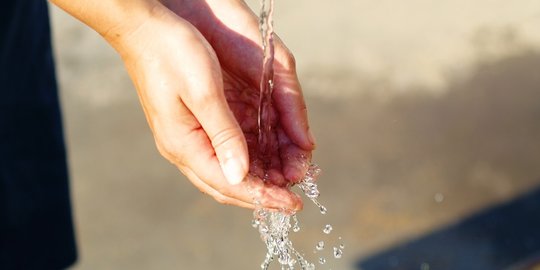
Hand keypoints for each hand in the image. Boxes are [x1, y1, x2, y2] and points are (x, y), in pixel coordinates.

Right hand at [52, 0, 314, 210]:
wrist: (143, 28)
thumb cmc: (172, 53)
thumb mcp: (204, 92)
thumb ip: (224, 135)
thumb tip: (241, 175)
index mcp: (184, 144)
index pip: (229, 184)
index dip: (263, 197)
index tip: (292, 205)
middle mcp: (183, 147)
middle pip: (226, 185)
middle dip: (262, 195)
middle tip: (293, 200)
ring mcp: (185, 137)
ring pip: (225, 171)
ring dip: (256, 179)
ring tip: (285, 181)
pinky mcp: (191, 125)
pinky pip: (221, 152)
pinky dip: (247, 160)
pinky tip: (265, 159)